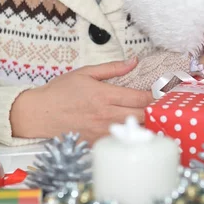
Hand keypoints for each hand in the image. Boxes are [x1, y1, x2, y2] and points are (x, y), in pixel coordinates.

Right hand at [10, 59, 152, 144]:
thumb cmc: (61, 91)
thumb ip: (112, 68)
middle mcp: (105, 115)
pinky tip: (135, 133)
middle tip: (162, 108)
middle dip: (154, 112)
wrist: (39, 113)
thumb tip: (133, 61)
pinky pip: (118, 141)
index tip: (163, 94)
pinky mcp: (95, 142)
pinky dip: (129, 137)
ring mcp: (101, 131)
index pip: (139, 98)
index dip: (155, 97)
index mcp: (105, 95)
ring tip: (153, 120)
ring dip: (145, 126)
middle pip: (141, 116)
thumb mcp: (86, 72)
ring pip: (132, 131)